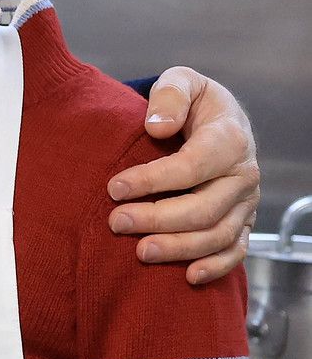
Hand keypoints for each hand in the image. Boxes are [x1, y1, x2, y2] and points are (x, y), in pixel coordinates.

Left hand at [108, 69, 259, 286]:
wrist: (216, 121)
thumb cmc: (191, 104)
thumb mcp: (182, 81)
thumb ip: (170, 94)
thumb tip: (157, 126)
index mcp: (230, 139)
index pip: (191, 167)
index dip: (151, 180)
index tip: (114, 188)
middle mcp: (243, 175)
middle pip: (203, 208)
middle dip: (157, 219)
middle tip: (116, 222)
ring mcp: (245, 203)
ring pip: (216, 235)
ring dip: (178, 249)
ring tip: (139, 252)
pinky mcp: (242, 223)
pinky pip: (235, 251)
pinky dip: (215, 267)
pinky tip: (188, 277)